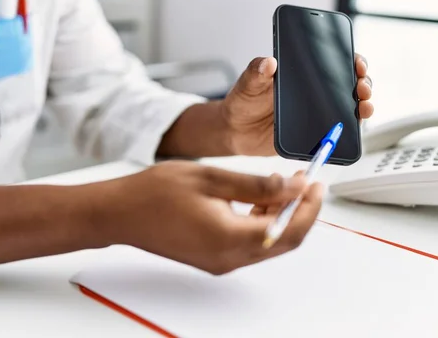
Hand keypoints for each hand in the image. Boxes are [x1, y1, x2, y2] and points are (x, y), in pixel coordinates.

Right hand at [100, 161, 322, 274]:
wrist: (121, 212)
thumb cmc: (155, 192)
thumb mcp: (212, 177)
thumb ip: (258, 185)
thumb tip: (296, 188)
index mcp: (230, 238)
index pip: (289, 230)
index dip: (310, 207)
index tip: (317, 183)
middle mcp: (229, 257)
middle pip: (283, 240)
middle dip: (300, 210)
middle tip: (305, 181)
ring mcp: (220, 261)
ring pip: (267, 241)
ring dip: (280, 215)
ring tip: (282, 184)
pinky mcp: (213, 257)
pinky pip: (249, 242)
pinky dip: (261, 221)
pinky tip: (258, 198)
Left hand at [220, 54, 373, 155]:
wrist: (236, 130)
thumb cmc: (244, 101)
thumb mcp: (247, 83)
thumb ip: (256, 72)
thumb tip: (268, 63)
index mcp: (303, 73)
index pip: (336, 62)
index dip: (353, 60)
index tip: (357, 63)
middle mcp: (315, 92)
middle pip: (350, 85)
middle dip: (364, 84)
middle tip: (362, 87)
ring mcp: (318, 114)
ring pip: (350, 109)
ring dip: (363, 108)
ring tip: (363, 108)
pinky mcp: (314, 134)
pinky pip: (336, 134)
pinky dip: (346, 133)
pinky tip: (348, 131)